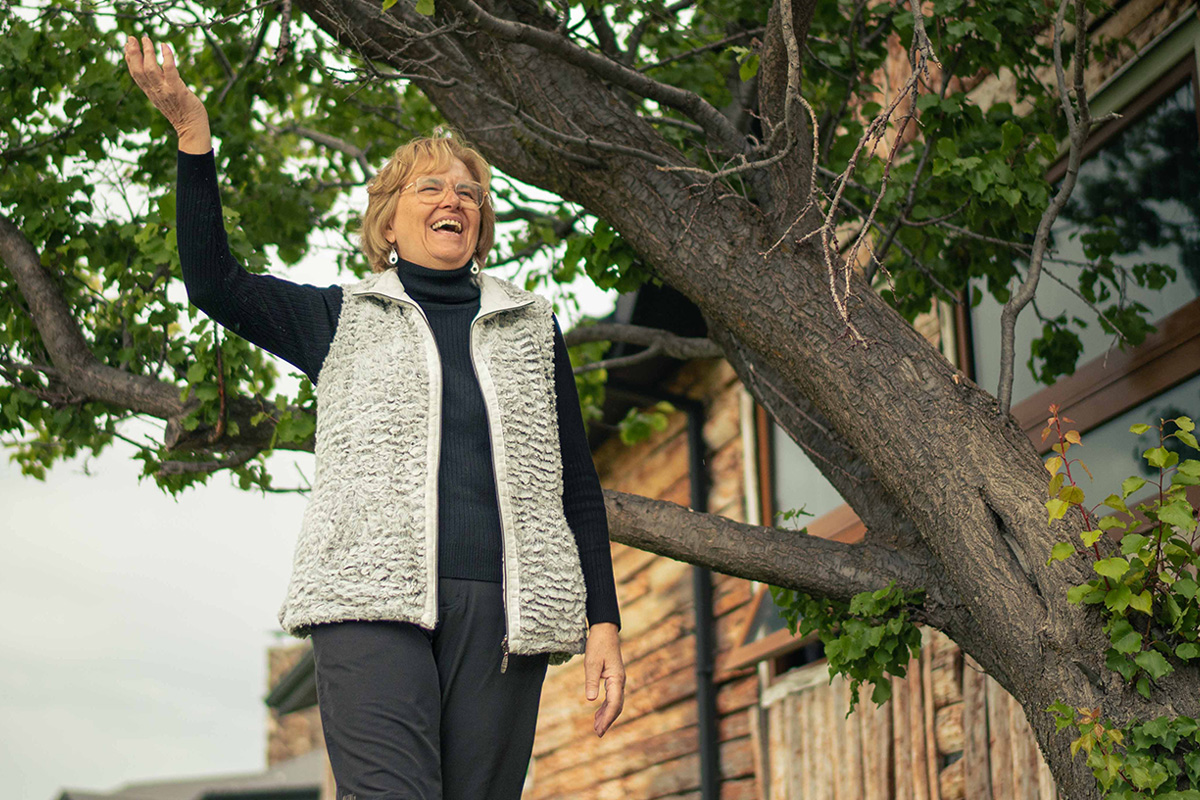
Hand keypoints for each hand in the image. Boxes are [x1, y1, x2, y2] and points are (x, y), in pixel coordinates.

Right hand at [123, 35, 210, 152]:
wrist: (192, 128)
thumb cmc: (183, 113)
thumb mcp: (165, 98)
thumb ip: (159, 87)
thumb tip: (157, 72)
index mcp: (151, 93)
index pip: (135, 75)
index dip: (129, 60)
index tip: (126, 46)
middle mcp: (155, 91)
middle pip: (138, 70)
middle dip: (132, 53)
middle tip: (131, 38)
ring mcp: (165, 91)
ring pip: (150, 68)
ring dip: (147, 52)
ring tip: (146, 39)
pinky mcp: (178, 89)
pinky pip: (169, 70)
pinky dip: (166, 57)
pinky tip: (164, 46)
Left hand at [583, 622, 624, 736]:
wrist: (604, 630)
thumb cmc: (598, 644)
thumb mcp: (591, 662)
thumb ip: (591, 681)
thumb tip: (591, 700)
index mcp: (616, 678)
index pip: (614, 703)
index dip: (607, 718)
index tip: (600, 729)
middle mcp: (620, 681)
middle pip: (617, 706)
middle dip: (608, 720)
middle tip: (598, 733)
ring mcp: (618, 680)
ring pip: (615, 702)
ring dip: (607, 715)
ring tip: (597, 727)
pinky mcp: (613, 678)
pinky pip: (612, 696)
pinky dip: (606, 707)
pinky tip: (598, 713)